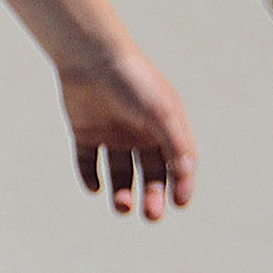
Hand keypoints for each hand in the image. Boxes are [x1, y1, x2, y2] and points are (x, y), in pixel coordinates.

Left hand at [61, 47, 194, 219]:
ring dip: (122, 192)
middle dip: (151, 196)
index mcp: (165, 126)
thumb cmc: (133, 82)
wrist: (91, 57)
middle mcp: (140, 133)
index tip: (179, 204)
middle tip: (150, 215)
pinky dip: (89, 177)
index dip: (180, 185)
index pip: (177, 163)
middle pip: (149, 174)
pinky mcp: (85, 133)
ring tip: (122, 207)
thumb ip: (176, 142)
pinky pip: (87, 162)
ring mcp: (112, 134)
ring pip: (119, 173)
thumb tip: (187, 174)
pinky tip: (95, 187)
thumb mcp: (161, 112)